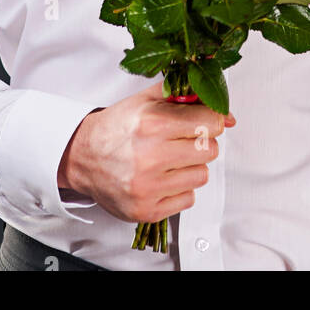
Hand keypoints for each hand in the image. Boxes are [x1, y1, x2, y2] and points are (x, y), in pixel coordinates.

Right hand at [57, 79, 235, 221]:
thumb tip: (228, 115)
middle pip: (210, 150)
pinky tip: (163, 178)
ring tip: (170, 160)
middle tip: (182, 140)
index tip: (205, 122)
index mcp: (152, 124)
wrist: (82, 157)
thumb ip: (187, 99)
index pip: (210, 123)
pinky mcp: (146, 211)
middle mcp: (151, 156)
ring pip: (202, 176)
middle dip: (201, 142)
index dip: (211, 120)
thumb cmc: (116, 128)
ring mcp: (148, 187)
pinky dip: (180, 189)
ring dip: (191, 167)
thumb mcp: (147, 101)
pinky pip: (188, 200)